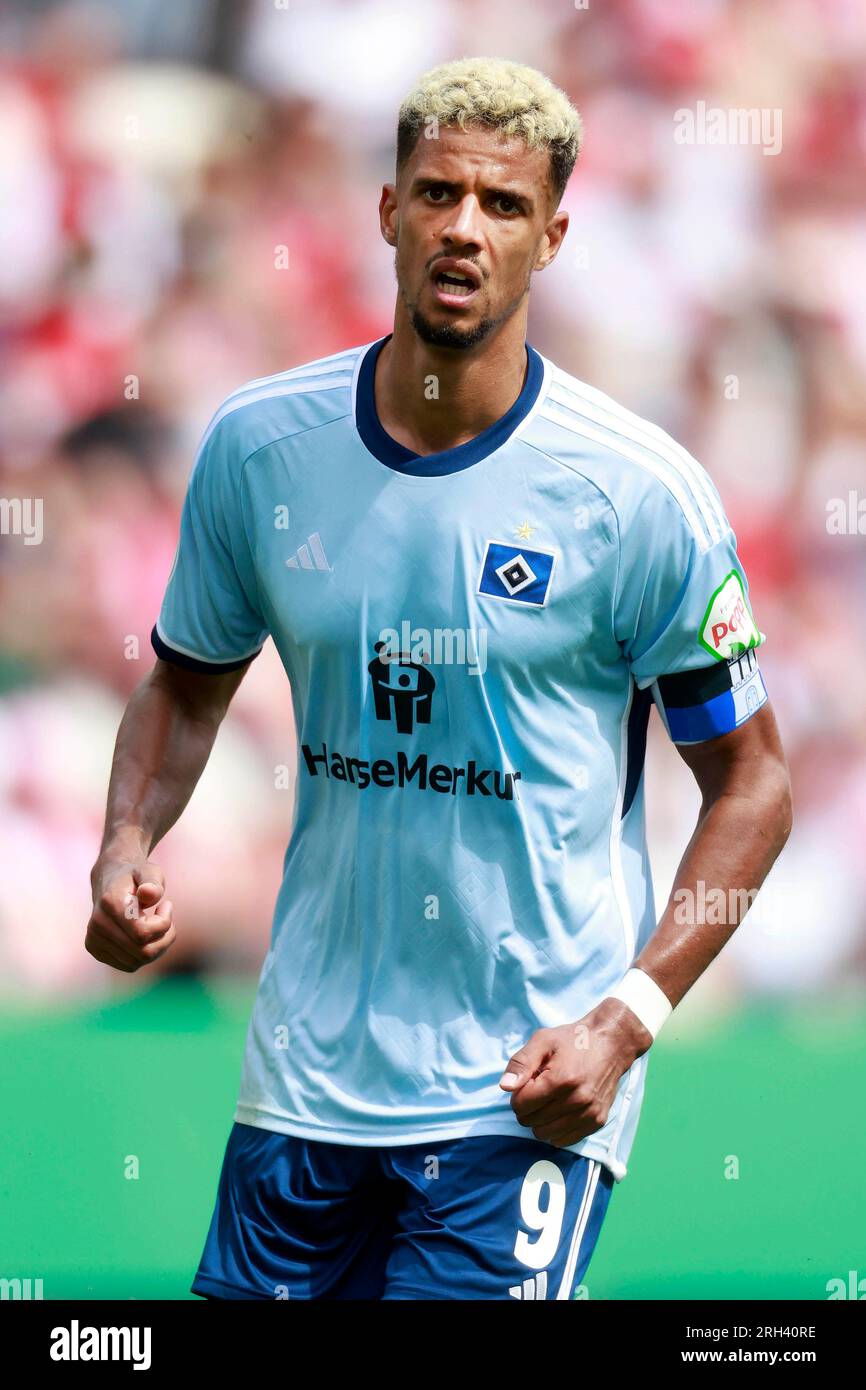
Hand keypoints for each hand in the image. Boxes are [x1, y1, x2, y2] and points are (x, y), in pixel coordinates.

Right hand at [86, 850, 174, 972]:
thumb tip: (149, 894)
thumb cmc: (135, 877)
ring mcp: (94, 940)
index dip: (164, 923)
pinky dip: (144, 954)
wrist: (109, 880)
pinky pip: (130, 965)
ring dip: (157, 946)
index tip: (167, 905)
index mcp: (110, 904)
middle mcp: (97, 925)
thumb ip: (153, 881)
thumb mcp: (149, 871)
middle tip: (166, 918)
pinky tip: (144, 935)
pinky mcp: (96, 951)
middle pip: (143, 952)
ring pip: (138, 961)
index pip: (143, 934)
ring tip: (156, 925)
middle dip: (164, 937)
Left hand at [498, 999, 652, 1146]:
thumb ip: (521, 1063)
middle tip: (538, 1091)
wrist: (611, 1044)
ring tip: (549, 1100)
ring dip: (540, 1120)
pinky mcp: (597, 1121)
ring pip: (545, 1134)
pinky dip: (555, 1130)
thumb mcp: (543, 1040)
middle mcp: (577, 1100)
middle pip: (531, 1121)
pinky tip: (560, 1111)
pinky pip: (564, 1140)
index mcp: (561, 1079)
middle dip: (528, 1108)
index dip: (518, 1094)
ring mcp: (589, 1113)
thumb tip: (506, 1087)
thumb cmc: (574, 1040)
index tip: (528, 1083)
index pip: (522, 1105)